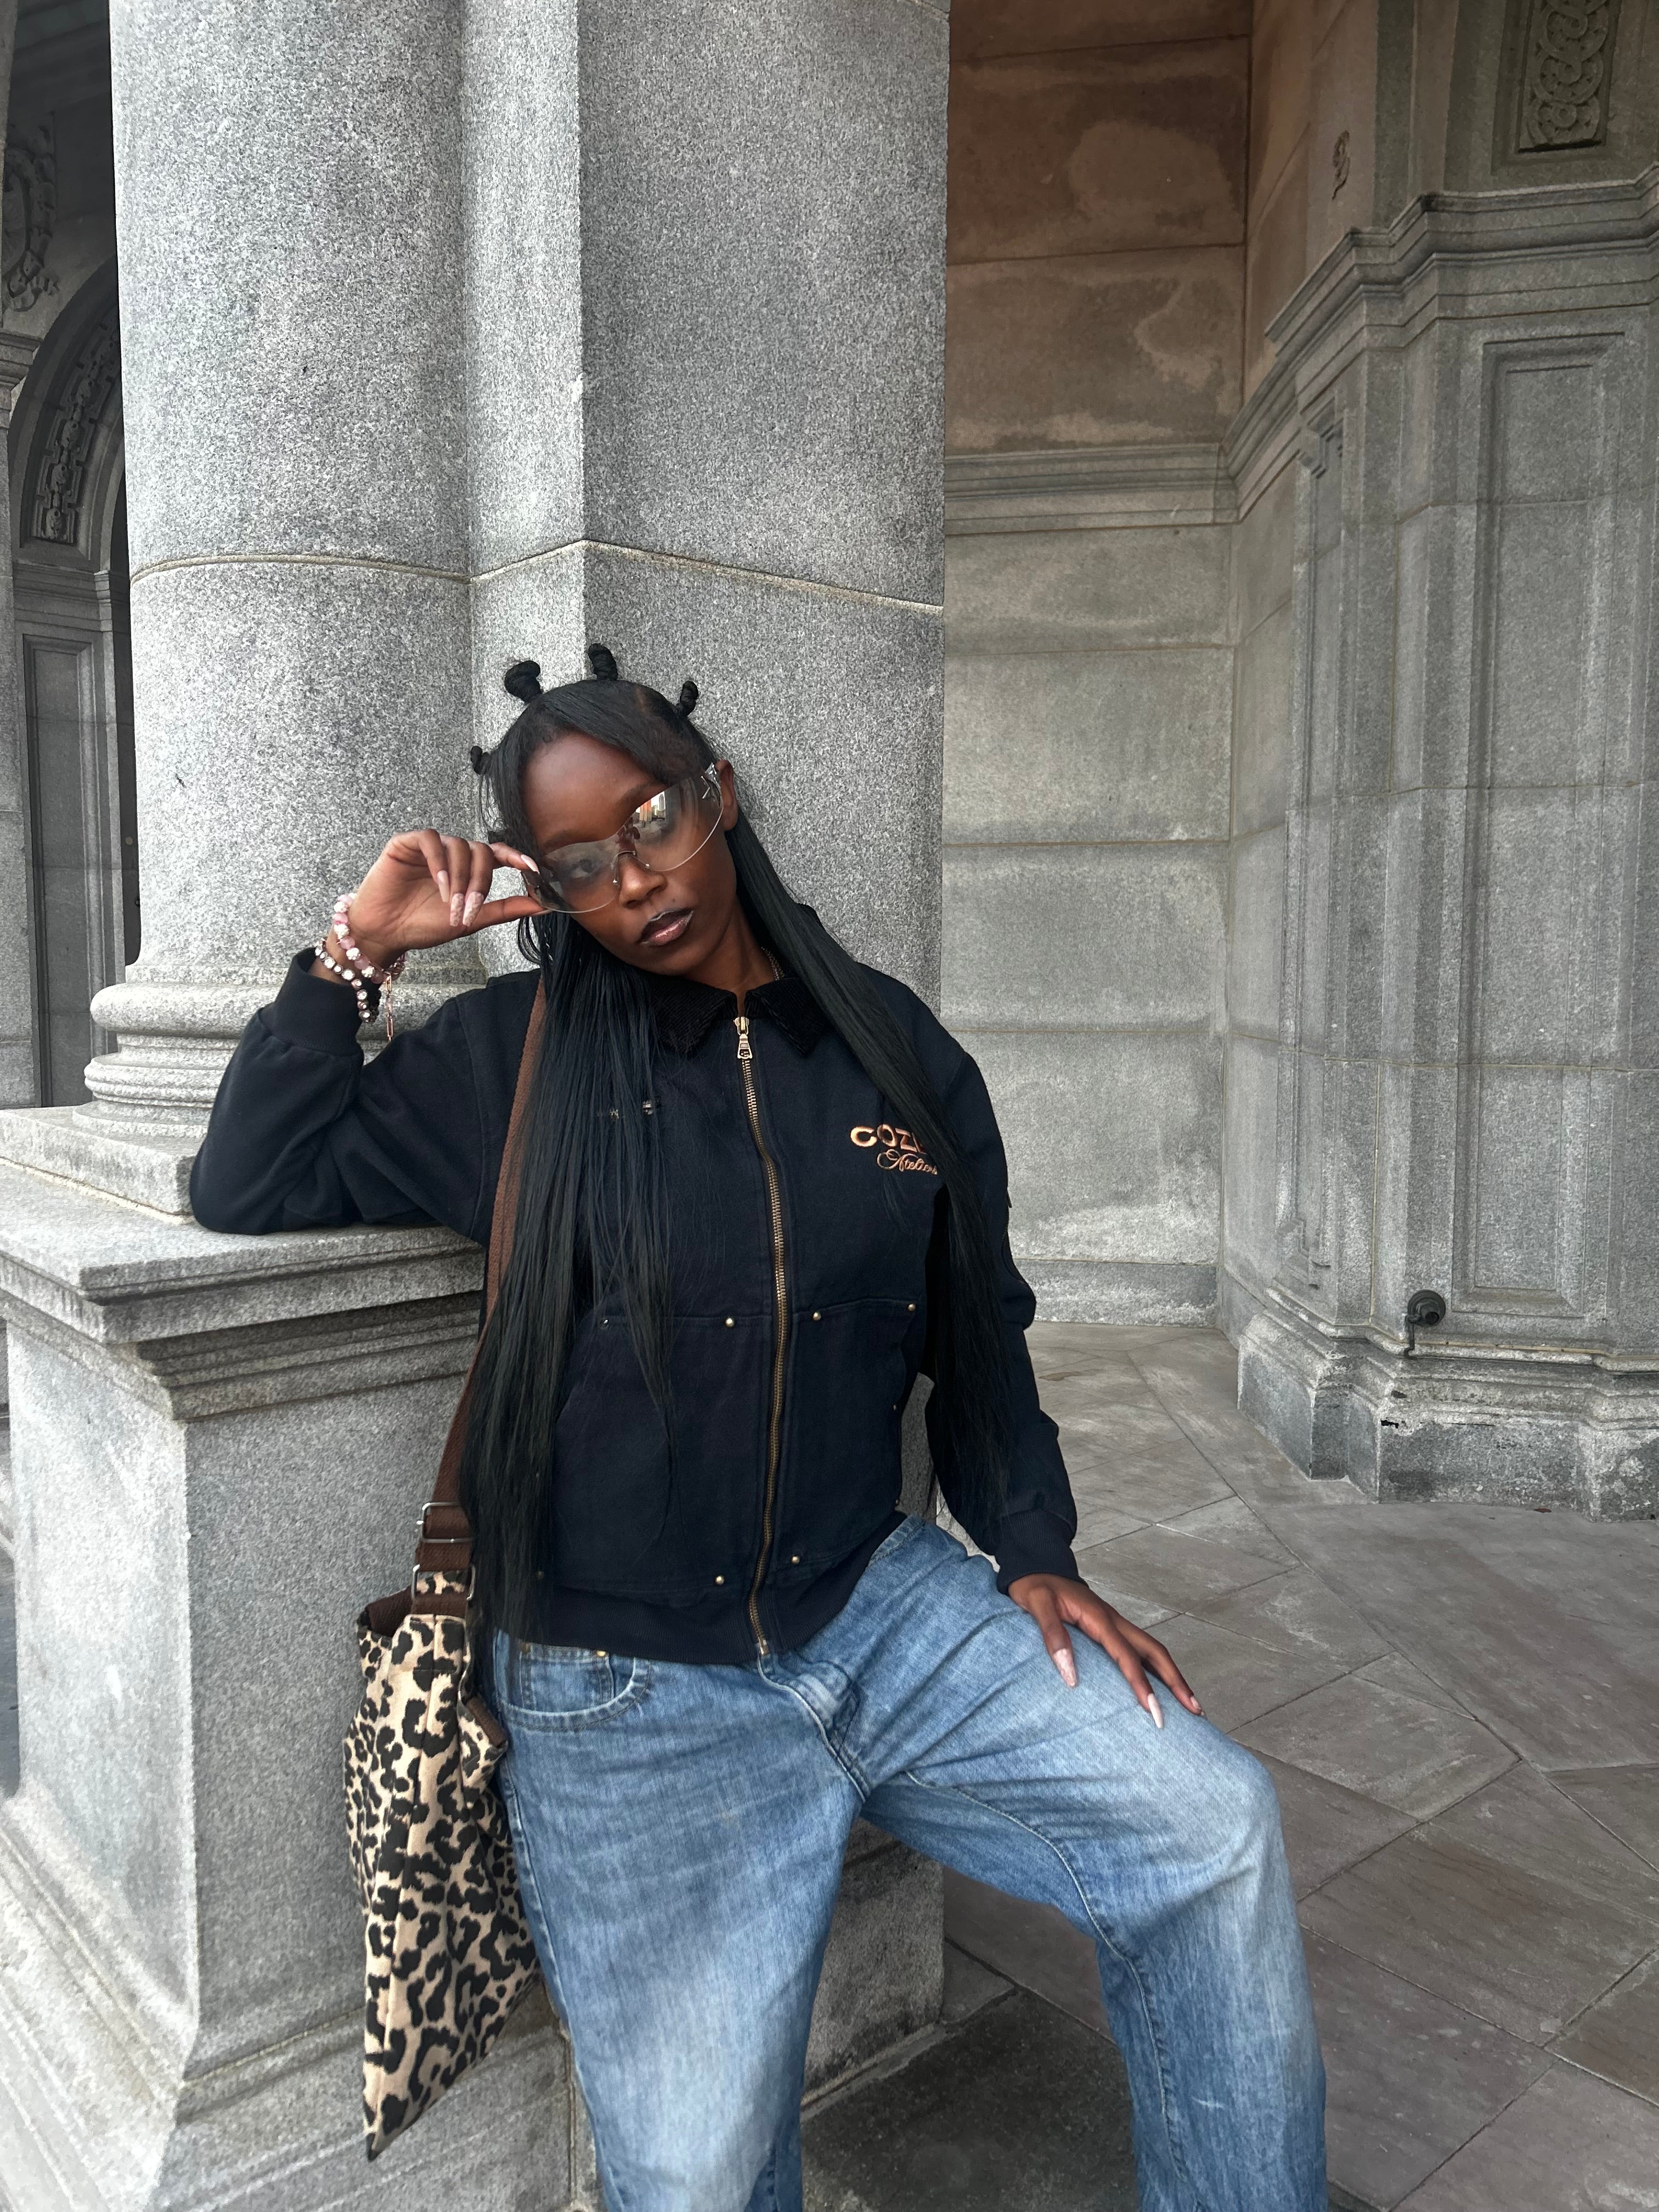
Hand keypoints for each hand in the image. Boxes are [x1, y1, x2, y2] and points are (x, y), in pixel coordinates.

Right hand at [327, 832, 546, 968]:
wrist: (385, 932)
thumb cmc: (424, 926)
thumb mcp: (471, 920)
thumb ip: (505, 910)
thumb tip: (544, 905)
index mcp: (469, 869)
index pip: (498, 854)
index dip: (517, 857)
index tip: (533, 869)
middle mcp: (452, 854)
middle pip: (481, 851)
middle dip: (480, 881)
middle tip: (469, 908)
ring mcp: (430, 847)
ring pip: (459, 846)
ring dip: (460, 877)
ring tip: (450, 903)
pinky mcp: (406, 843)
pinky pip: (431, 840)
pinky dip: (439, 862)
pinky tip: (439, 884)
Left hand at [1007, 1573, 1201, 1729]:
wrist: (1037, 1566)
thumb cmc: (1036, 1586)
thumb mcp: (1037, 1605)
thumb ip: (1053, 1636)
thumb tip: (1071, 1677)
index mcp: (1099, 1618)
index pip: (1127, 1656)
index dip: (1142, 1685)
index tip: (1154, 1712)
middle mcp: (1114, 1621)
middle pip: (1155, 1652)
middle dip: (1177, 1682)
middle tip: (1195, 1711)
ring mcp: (1115, 1624)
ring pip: (1153, 1651)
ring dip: (1173, 1676)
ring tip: (1190, 1704)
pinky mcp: (1111, 1628)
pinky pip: (1140, 1650)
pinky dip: (1156, 1669)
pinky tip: (1161, 1686)